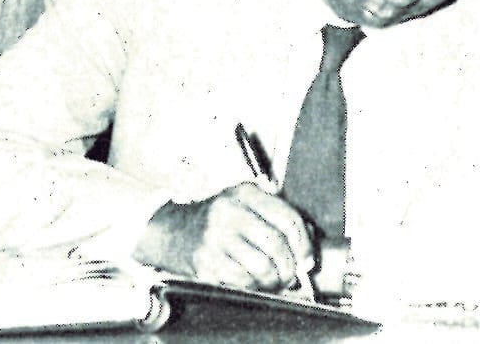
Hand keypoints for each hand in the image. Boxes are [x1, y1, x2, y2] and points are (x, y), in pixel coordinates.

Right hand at [134, 183, 312, 290]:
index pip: (287, 217)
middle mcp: (229, 211)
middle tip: (289, 275)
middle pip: (276, 243)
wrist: (172, 230)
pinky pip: (242, 281)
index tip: (306, 258)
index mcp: (245, 193)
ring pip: (261, 266)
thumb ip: (277, 217)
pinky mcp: (204, 261)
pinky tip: (251, 282)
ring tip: (271, 281)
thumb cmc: (216, 220)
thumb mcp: (245, 205)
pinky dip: (253, 287)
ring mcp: (214, 236)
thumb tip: (307, 246)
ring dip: (272, 280)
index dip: (303, 243)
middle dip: (289, 266)